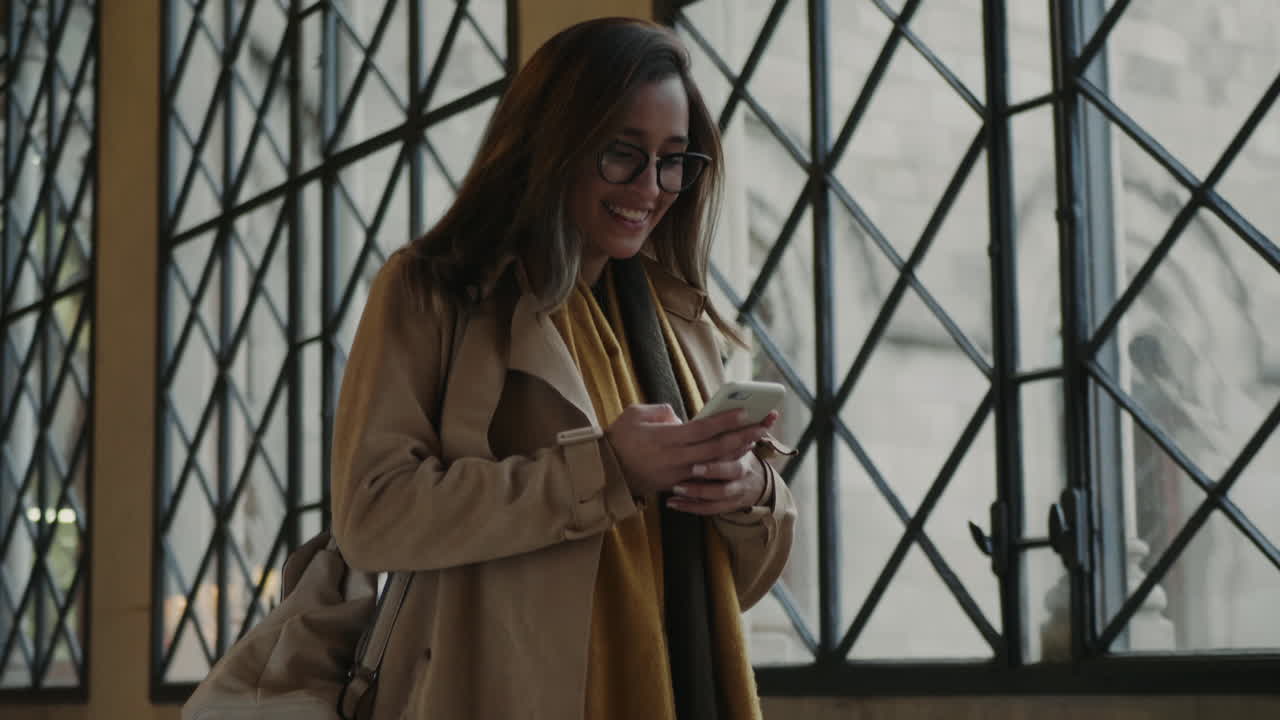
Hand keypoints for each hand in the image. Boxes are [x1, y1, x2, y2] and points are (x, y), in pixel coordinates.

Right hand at [605, 404, 773, 496]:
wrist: (606, 472)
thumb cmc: (619, 438)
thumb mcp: (635, 414)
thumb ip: (661, 411)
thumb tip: (680, 417)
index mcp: (666, 439)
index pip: (703, 429)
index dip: (725, 420)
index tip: (745, 411)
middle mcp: (677, 458)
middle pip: (717, 448)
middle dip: (744, 435)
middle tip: (765, 424)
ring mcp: (679, 474)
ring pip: (716, 463)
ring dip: (739, 451)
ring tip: (758, 438)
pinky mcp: (677, 483)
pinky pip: (707, 475)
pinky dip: (724, 465)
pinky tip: (738, 456)